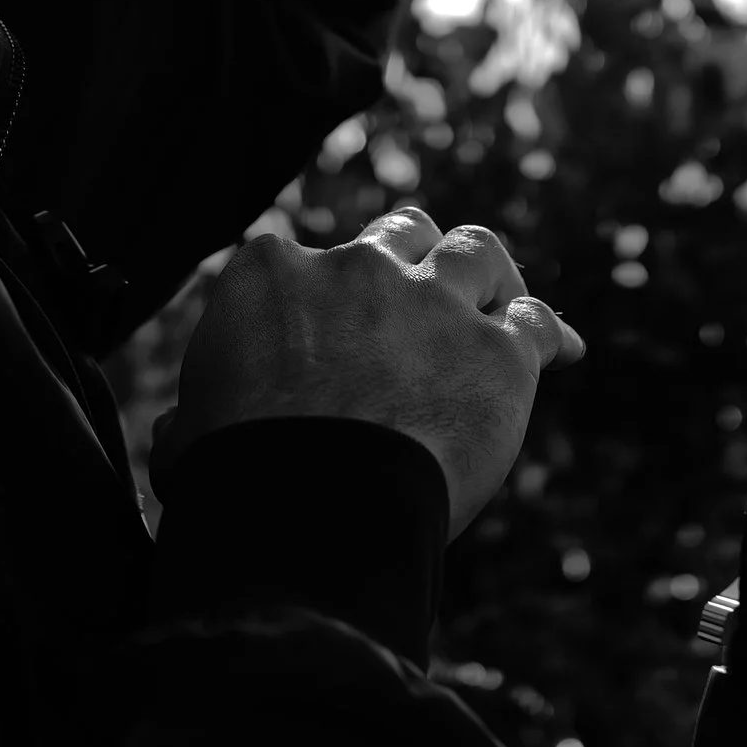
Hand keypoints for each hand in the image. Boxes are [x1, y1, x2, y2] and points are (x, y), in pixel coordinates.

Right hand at [148, 204, 584, 543]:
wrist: (313, 510)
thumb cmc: (238, 481)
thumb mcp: (189, 438)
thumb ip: (193, 417)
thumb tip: (182, 431)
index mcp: (269, 274)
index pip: (298, 261)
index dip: (317, 298)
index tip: (323, 335)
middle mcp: (354, 267)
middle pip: (396, 236)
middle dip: (408, 260)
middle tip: (418, 296)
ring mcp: (431, 302)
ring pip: (475, 252)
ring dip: (486, 273)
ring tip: (500, 296)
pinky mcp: (497, 352)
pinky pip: (536, 325)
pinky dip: (549, 335)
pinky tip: (564, 352)